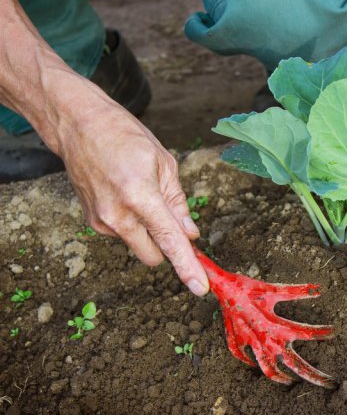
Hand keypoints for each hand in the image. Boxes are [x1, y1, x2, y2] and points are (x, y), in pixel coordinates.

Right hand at [56, 101, 209, 295]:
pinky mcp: (92, 223)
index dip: (187, 267)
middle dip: (167, 248)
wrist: (79, 127)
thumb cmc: (125, 137)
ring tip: (142, 194)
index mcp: (140, 196)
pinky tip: (127, 196)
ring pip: (138, 246)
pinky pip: (124, 235)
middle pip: (154, 257)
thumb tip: (190, 234)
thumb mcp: (164, 163)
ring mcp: (101, 221)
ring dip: (149, 233)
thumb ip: (178, 203)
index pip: (169, 241)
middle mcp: (117, 215)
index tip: (200, 288)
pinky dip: (133, 225)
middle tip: (172, 220)